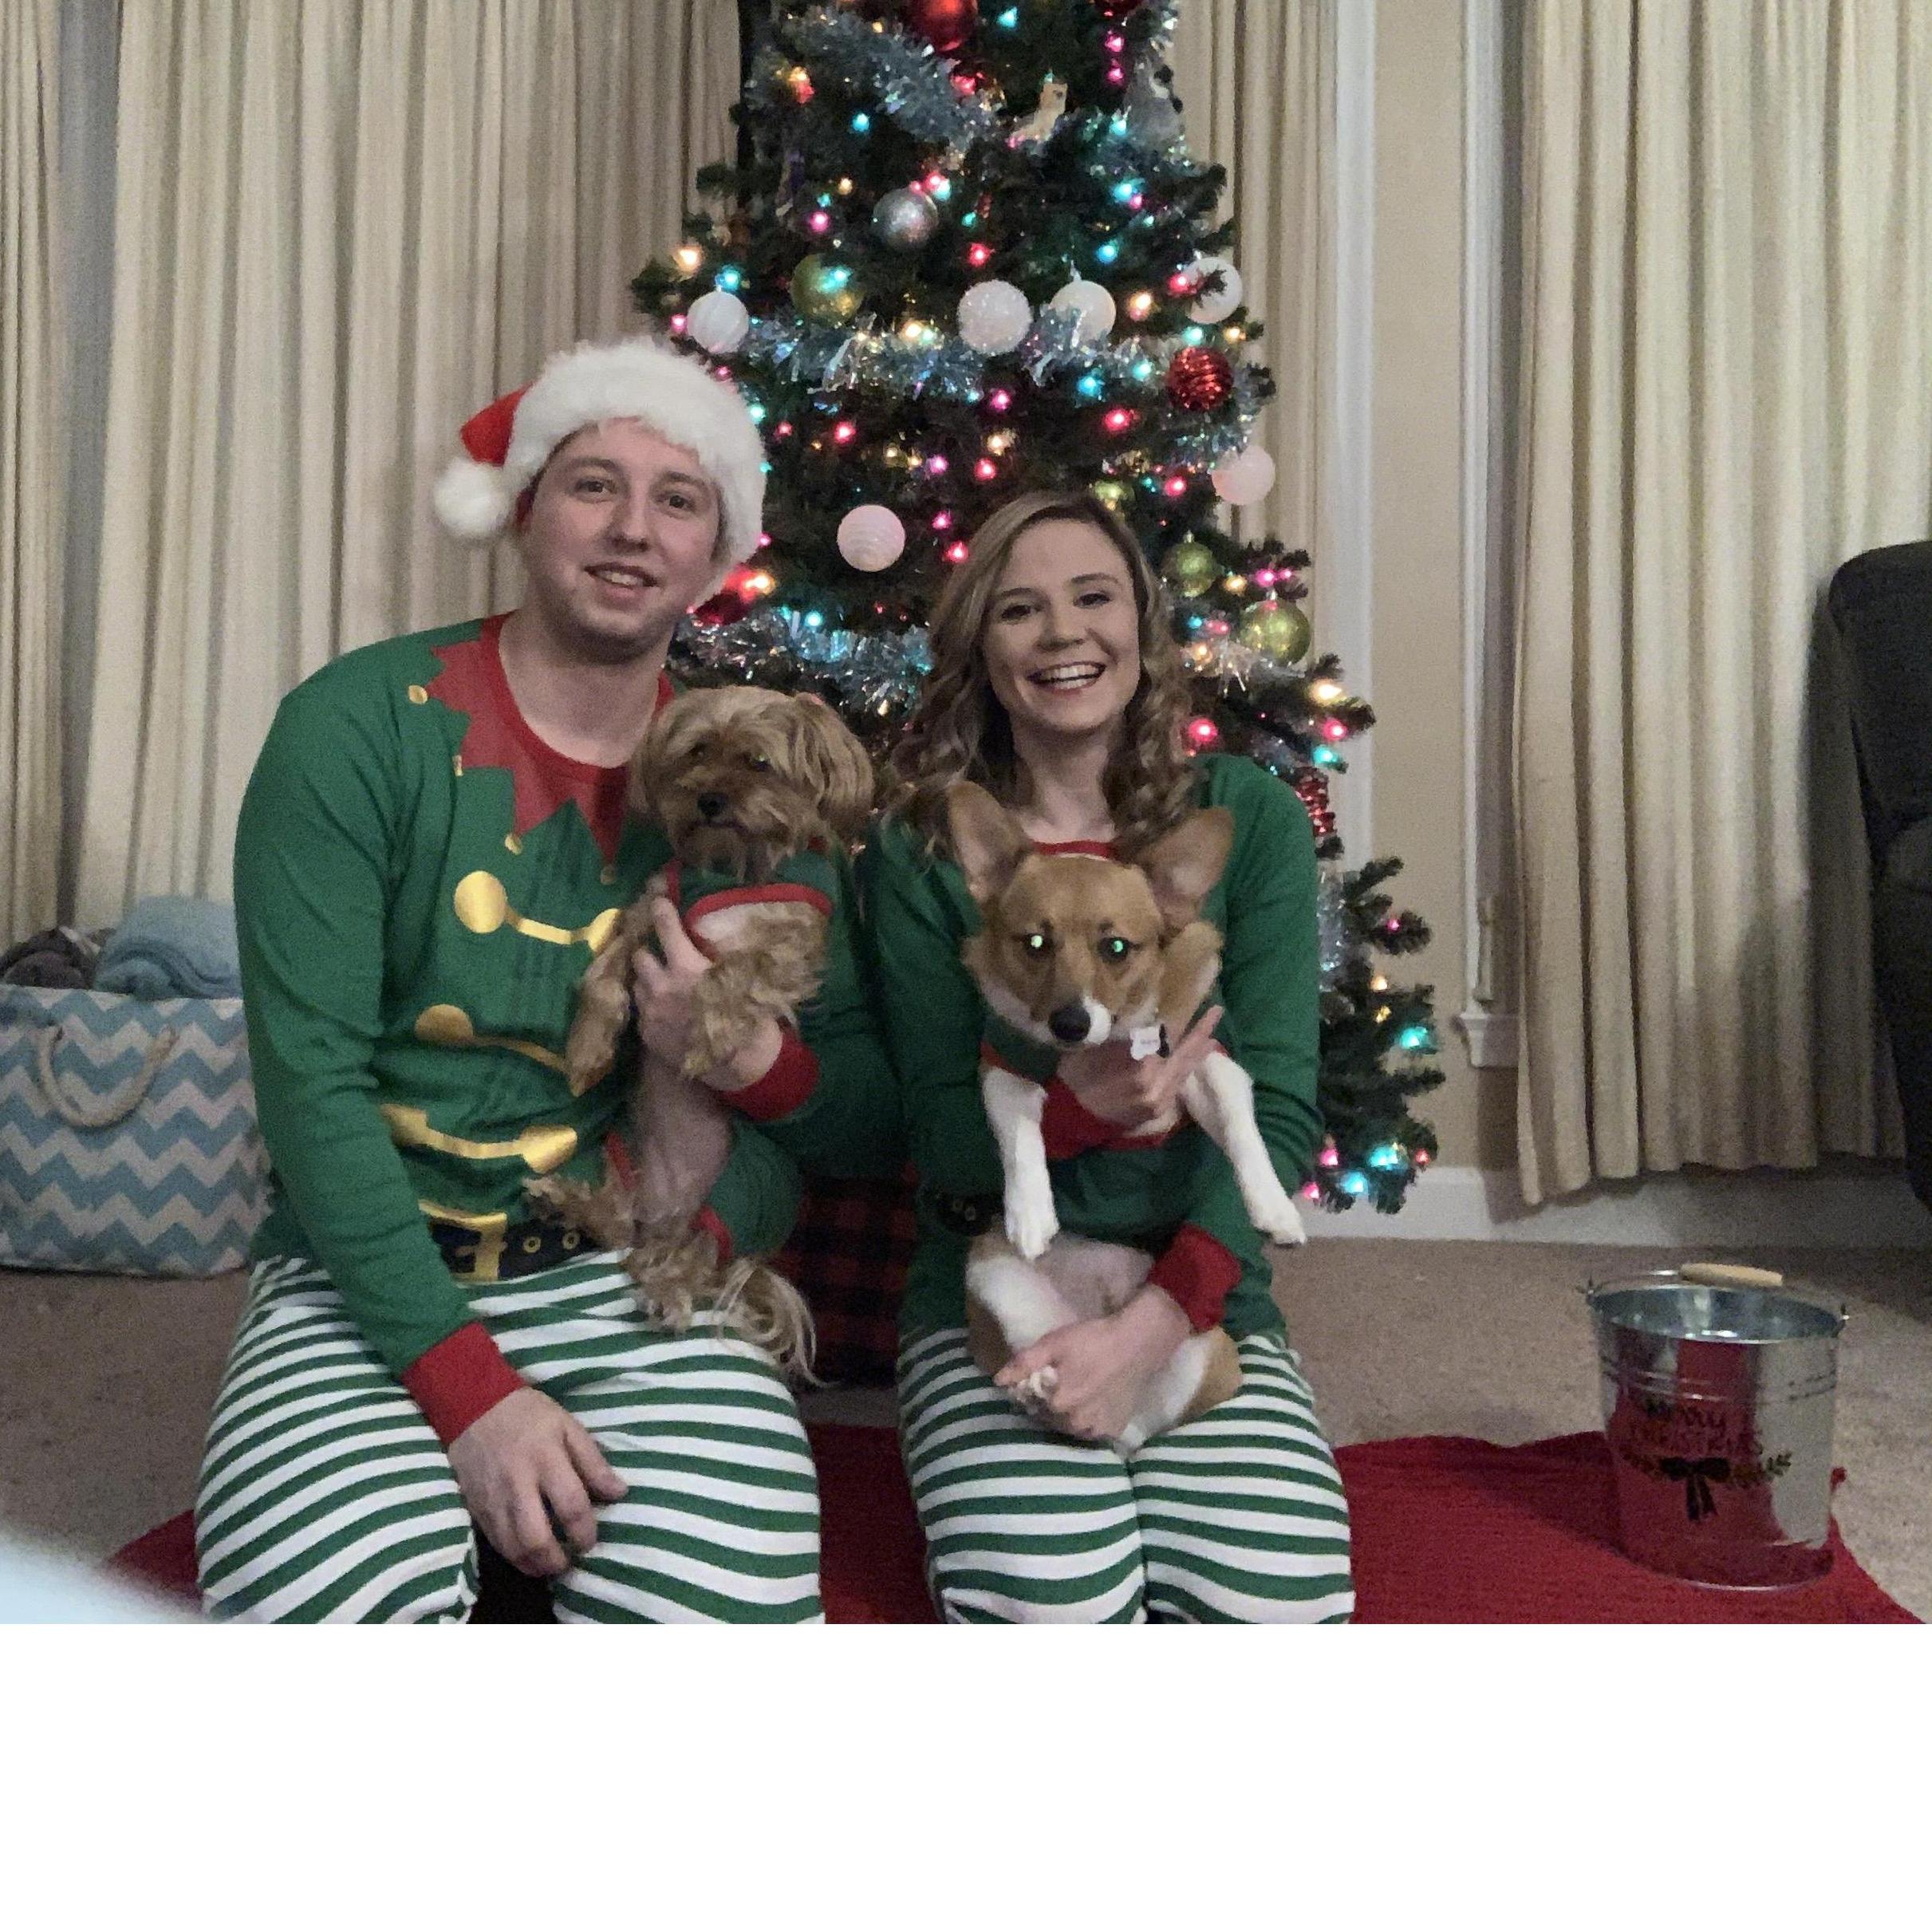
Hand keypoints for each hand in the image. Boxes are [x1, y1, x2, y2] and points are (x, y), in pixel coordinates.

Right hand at [447, 1386, 627, 1578]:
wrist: (474, 1407)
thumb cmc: (529, 1415)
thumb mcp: (567, 1426)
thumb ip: (593, 1462)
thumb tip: (619, 1493)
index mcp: (546, 1459)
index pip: (571, 1505)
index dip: (585, 1531)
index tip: (590, 1542)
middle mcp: (518, 1484)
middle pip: (536, 1537)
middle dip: (556, 1560)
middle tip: (569, 1562)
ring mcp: (493, 1500)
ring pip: (512, 1548)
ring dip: (534, 1566)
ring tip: (551, 1565)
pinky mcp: (476, 1508)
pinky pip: (495, 1544)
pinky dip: (514, 1558)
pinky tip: (528, 1557)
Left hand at [632, 898, 780, 1089]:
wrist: (738, 1066)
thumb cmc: (748, 1020)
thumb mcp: (742, 980)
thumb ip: (718, 958)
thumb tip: (711, 938)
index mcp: (687, 968)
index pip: (666, 929)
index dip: (660, 910)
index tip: (656, 899)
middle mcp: (661, 986)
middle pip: (640, 955)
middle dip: (649, 951)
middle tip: (660, 952)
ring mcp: (650, 1012)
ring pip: (636, 983)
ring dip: (646, 979)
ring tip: (659, 982)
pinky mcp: (647, 1034)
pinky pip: (640, 1010)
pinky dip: (649, 1005)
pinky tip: (663, 1010)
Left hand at [994, 1286, 1190, 1442]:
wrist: (1137, 1343)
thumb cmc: (1093, 1339)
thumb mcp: (1053, 1343)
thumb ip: (1024, 1364)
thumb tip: (998, 1380)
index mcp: (1058, 1404)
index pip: (1033, 1407)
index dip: (1035, 1393)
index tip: (1044, 1379)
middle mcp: (1077, 1424)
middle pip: (1052, 1420)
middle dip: (1051, 1405)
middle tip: (1063, 1382)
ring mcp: (1098, 1430)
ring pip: (1071, 1428)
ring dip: (1069, 1415)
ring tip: (1079, 1391)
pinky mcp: (1114, 1429)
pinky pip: (1093, 1432)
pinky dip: (1089, 1421)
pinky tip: (1095, 1401)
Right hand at [1058, 1005, 1224, 1132]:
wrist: (1072, 1115)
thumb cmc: (1078, 1076)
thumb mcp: (1095, 1047)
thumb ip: (1125, 1033)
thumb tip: (1148, 1016)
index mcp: (1139, 1064)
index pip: (1167, 1035)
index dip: (1180, 1018)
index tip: (1189, 999)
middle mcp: (1156, 1081)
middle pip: (1184, 1051)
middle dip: (1200, 1031)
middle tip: (1217, 1011)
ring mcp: (1160, 1098)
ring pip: (1185, 1069)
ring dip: (1199, 1050)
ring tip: (1212, 1034)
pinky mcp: (1160, 1109)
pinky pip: (1179, 1084)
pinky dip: (1188, 1068)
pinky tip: (1195, 1059)